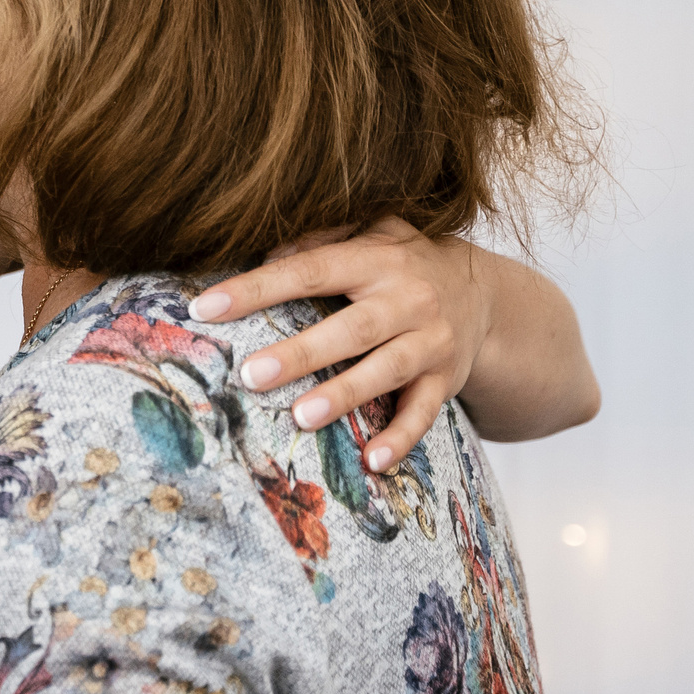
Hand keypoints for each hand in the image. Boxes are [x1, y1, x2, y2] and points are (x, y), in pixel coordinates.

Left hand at [189, 219, 486, 475]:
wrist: (488, 296)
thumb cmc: (405, 262)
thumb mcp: (372, 232)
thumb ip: (318, 238)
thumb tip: (262, 255)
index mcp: (377, 259)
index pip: (309, 271)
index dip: (256, 289)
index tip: (205, 308)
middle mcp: (409, 300)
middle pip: (352, 329)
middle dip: (302, 353)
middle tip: (251, 375)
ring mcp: (432, 343)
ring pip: (386, 372)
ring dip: (344, 396)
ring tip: (300, 417)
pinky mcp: (447, 380)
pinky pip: (424, 414)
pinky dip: (400, 439)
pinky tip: (372, 461)